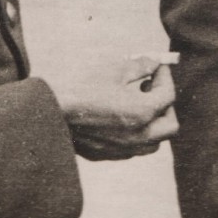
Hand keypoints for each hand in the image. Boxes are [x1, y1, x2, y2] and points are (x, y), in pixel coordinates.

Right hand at [55, 53, 177, 161]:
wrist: (48, 110)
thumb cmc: (81, 86)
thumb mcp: (114, 68)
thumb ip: (141, 65)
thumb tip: (154, 63)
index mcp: (143, 113)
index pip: (168, 95)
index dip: (164, 76)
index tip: (155, 66)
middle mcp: (138, 136)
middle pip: (170, 126)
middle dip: (166, 105)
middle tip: (151, 88)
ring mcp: (122, 149)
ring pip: (153, 142)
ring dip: (152, 123)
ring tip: (136, 103)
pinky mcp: (106, 155)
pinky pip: (131, 148)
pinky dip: (134, 134)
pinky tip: (118, 117)